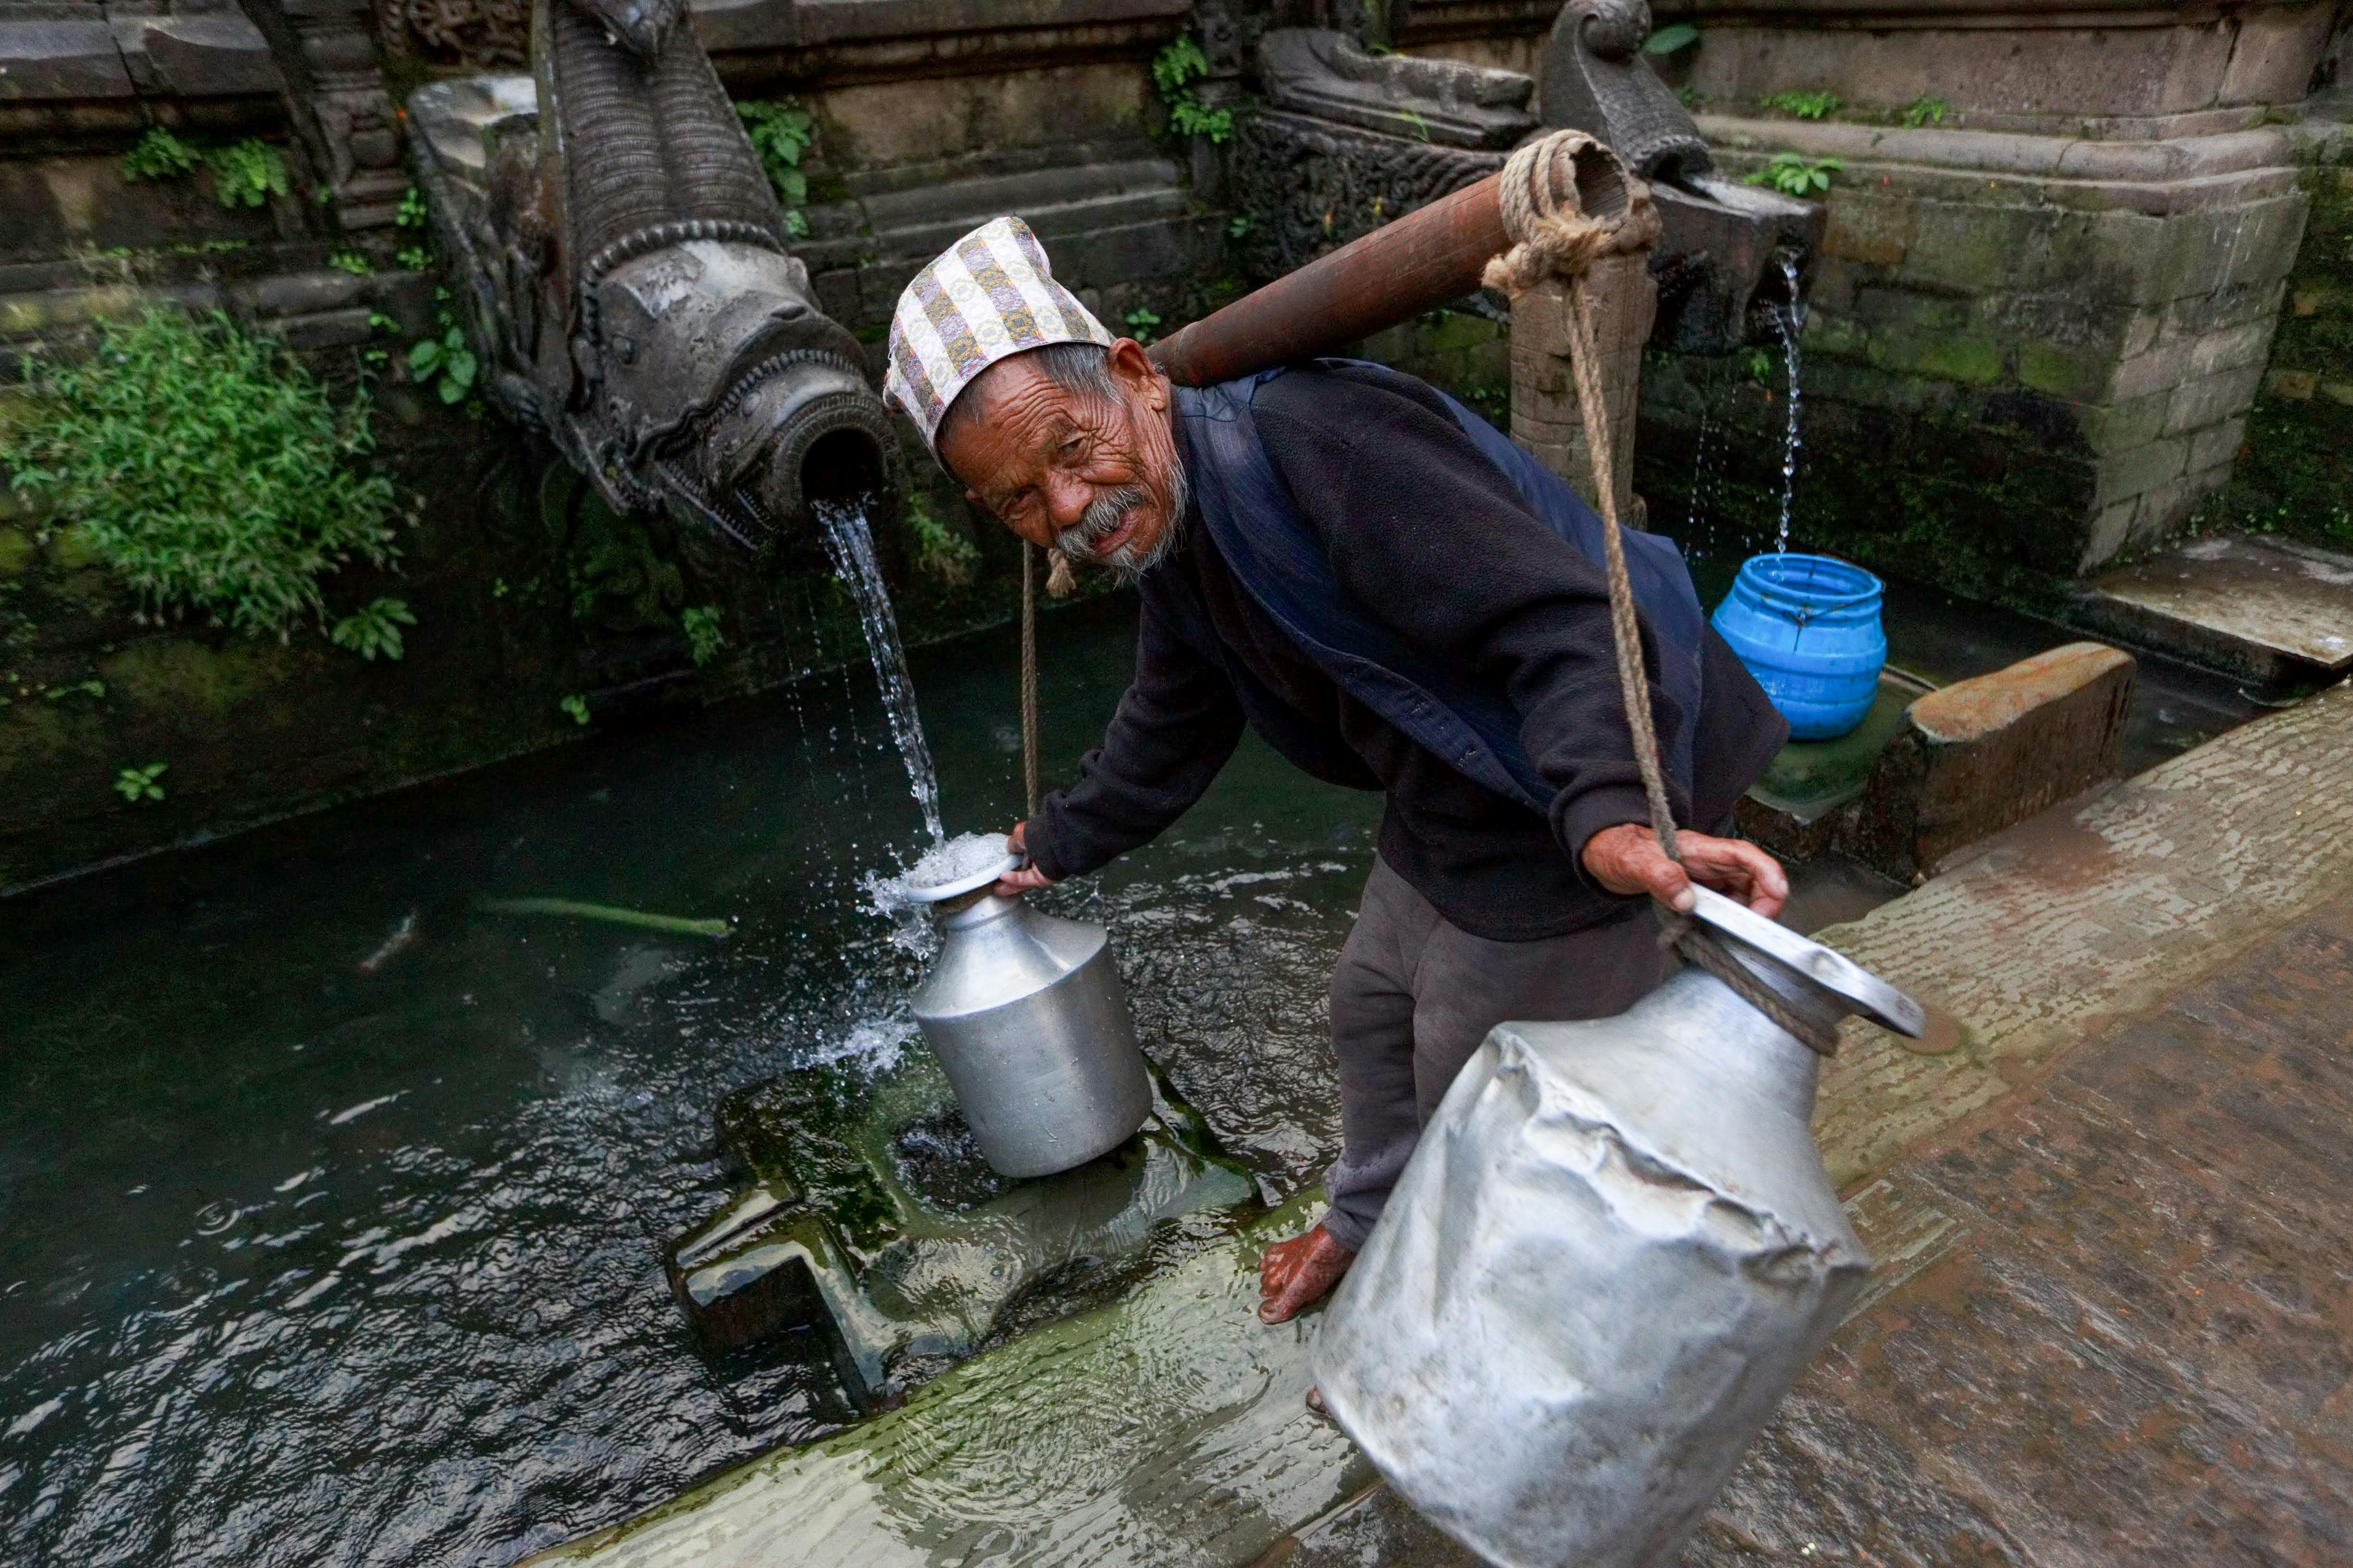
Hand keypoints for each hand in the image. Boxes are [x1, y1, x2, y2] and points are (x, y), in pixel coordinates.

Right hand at [992, 821, 1058, 897]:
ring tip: (995, 885)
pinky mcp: (1042, 878)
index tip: (1000, 862)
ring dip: (1008, 881)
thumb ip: (1012, 844)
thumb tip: (1009, 850)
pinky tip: (1003, 878)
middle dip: (1008, 873)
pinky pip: (1026, 880)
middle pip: (1022, 867)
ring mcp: (1042, 868)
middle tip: (996, 877)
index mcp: (1037, 841)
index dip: (1011, 857)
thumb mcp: (1019, 834)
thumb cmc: (1038, 833)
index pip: (1022, 851)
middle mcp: (1041, 854)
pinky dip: (1014, 880)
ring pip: (1022, 876)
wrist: (1053, 842)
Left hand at [1581, 823, 1786, 918]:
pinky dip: (1727, 924)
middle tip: (1748, 933)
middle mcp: (1711, 863)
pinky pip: (1725, 909)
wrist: (1606, 856)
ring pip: (1743, 897)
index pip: (1746, 855)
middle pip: (1754, 880)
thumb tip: (1686, 899)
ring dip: (1745, 918)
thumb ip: (1659, 875)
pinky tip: (1717, 938)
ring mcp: (1708, 880)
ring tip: (1731, 938)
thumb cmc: (1619, 851)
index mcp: (1701, 849)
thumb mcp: (1633, 861)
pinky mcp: (1701, 895)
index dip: (1768, 874)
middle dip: (1762, 904)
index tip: (1775, 899)